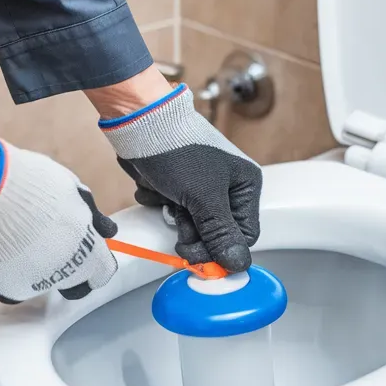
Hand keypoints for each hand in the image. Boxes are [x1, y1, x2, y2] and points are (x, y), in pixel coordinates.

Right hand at [0, 135, 117, 302]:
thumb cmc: (33, 185)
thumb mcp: (73, 192)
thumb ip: (90, 217)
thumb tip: (106, 230)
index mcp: (87, 252)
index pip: (102, 272)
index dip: (94, 261)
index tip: (85, 252)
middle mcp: (65, 275)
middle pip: (75, 286)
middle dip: (70, 272)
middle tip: (53, 247)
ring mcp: (35, 285)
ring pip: (43, 283)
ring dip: (38, 267)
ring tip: (21, 238)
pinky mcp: (7, 288)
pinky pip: (14, 283)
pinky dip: (12, 270)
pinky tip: (3, 247)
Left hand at [96, 82, 260, 271]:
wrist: (140, 121)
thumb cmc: (178, 150)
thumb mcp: (203, 197)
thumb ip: (221, 233)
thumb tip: (237, 264)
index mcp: (246, 184)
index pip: (244, 235)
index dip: (222, 251)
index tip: (198, 260)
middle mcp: (229, 186)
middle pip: (217, 233)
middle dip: (194, 234)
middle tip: (179, 234)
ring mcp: (202, 186)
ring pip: (193, 224)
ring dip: (174, 217)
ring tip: (166, 198)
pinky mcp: (179, 185)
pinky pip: (173, 210)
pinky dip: (161, 203)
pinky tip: (156, 187)